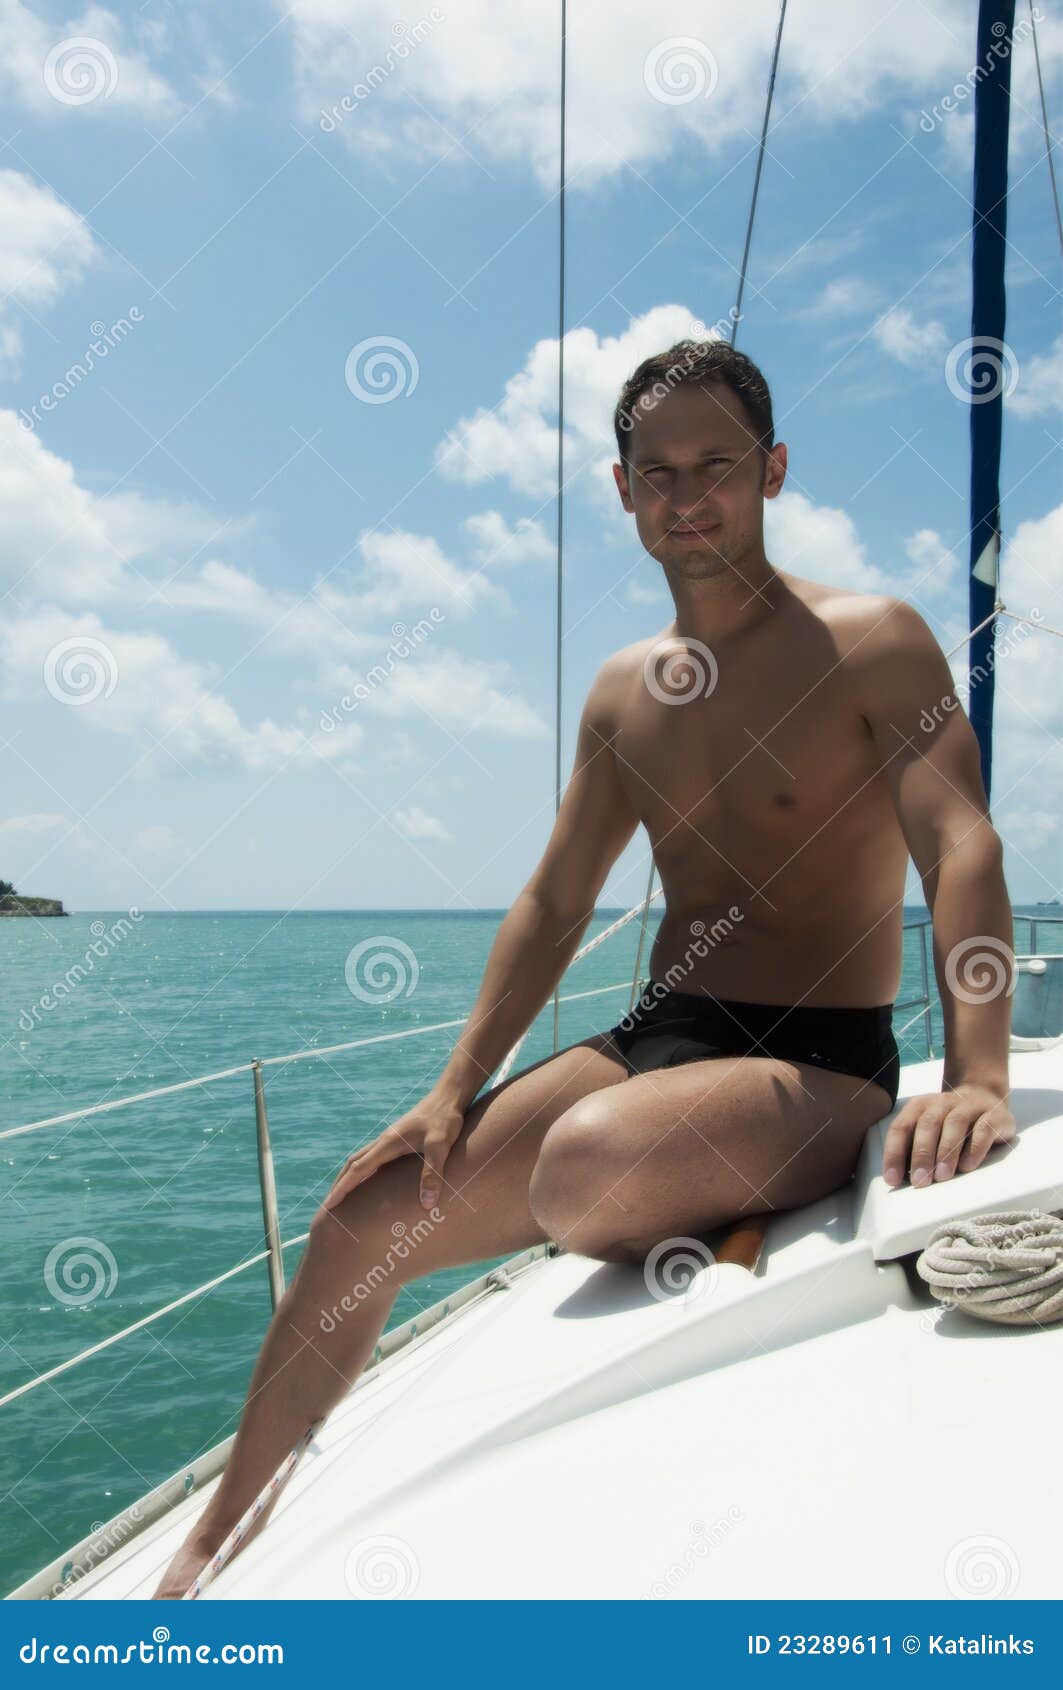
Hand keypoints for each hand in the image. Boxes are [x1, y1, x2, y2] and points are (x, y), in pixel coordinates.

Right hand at [321, 1090, 466, 1212]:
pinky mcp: (398, 1138)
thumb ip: (432, 1173)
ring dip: (349, 1176)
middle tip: (330, 1205)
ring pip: (361, 1158)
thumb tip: (427, 1204)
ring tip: (344, 1194)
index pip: (358, 1169)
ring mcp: (390, 1139)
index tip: (329, 1204)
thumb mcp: (440, 1146)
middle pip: (353, 1163)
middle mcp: (384, 1141)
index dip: (343, 1188)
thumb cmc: (445, 1119)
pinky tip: (370, 1179)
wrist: (449, 1096)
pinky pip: (373, 1156)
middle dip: (340, 1184)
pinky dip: (363, 1170)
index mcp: (388, 1143)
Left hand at [882, 1083, 1015, 1188]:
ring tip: (942, 1176)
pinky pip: (983, 1129)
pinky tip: (967, 1166)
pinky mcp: (993, 1115)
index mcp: (920, 1106)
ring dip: (946, 1151)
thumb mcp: (928, 1130)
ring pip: (954, 1123)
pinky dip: (974, 1148)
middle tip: (919, 1180)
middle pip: (928, 1124)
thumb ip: (913, 1148)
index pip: (901, 1127)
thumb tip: (900, 1179)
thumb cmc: (949, 1123)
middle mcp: (942, 1102)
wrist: (984, 1095)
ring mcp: (969, 1106)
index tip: (892, 1179)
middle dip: (921, 1154)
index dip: (895, 1152)